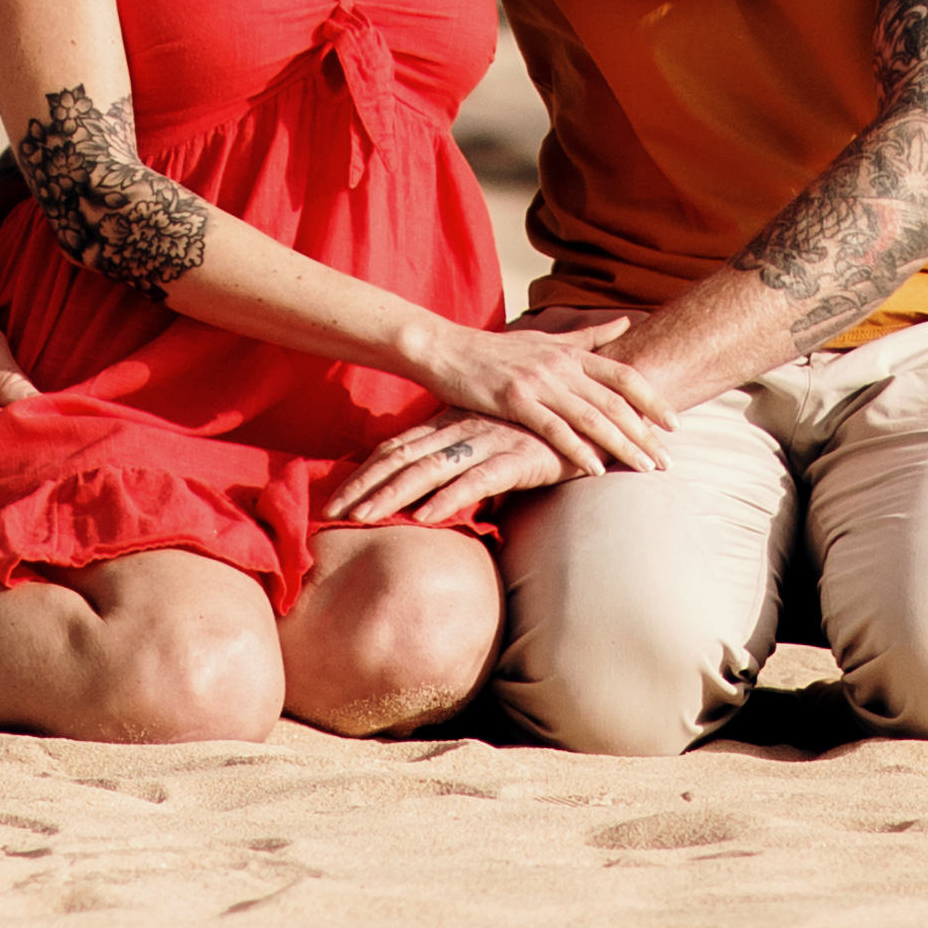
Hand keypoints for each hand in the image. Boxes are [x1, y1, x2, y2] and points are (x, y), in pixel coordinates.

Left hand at [325, 413, 611, 527]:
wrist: (599, 409)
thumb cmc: (546, 430)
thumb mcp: (499, 444)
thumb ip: (470, 463)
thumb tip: (445, 494)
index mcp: (454, 424)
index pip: (397, 447)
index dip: (364, 471)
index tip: (333, 496)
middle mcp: (463, 430)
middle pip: (401, 459)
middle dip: (363, 486)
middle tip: (328, 512)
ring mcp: (488, 442)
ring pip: (429, 471)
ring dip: (392, 496)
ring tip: (361, 518)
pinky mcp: (517, 458)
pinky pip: (475, 480)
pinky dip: (447, 498)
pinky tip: (423, 517)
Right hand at [401, 312, 674, 481]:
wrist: (446, 350)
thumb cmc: (498, 351)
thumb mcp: (547, 339)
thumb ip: (589, 336)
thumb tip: (628, 321)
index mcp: (572, 352)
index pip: (625, 376)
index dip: (653, 400)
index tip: (675, 425)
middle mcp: (562, 365)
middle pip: (616, 402)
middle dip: (645, 433)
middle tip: (668, 460)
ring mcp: (539, 382)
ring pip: (592, 417)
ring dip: (622, 445)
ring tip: (644, 468)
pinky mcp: (515, 400)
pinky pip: (554, 429)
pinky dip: (578, 450)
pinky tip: (596, 470)